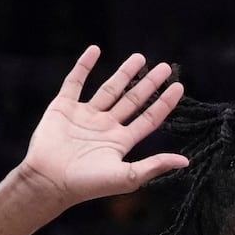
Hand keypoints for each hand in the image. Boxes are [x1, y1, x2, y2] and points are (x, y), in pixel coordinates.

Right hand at [19, 46, 187, 206]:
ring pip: (109, 89)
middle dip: (148, 84)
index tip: (179, 86)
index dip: (164, 103)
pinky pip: (74, 82)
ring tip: (140, 57)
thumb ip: (155, 166)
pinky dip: (83, 66)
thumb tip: (185, 161)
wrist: (49, 181)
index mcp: (121, 141)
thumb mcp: (128, 177)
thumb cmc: (88, 184)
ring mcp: (85, 116)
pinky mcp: (63, 107)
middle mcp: (106, 127)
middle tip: (164, 67)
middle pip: (133, 100)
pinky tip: (95, 50)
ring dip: (124, 73)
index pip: (149, 118)